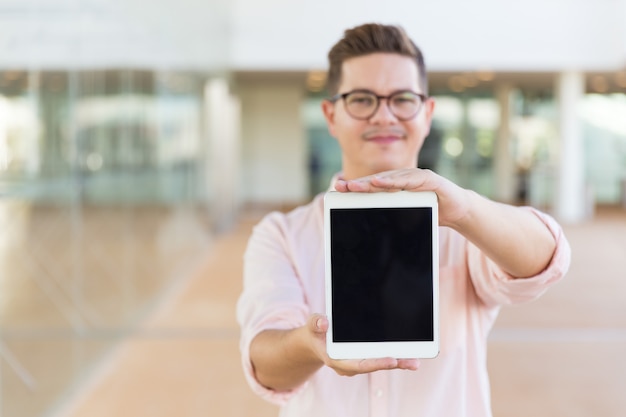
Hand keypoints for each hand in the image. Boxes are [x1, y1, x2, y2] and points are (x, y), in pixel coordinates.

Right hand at [305, 314, 419, 376]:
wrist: (315, 342)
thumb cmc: (315, 333)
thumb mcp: (312, 325)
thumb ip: (316, 323)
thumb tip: (324, 322)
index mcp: (336, 360)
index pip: (359, 364)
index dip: (376, 363)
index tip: (392, 360)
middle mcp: (349, 365)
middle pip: (373, 366)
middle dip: (393, 364)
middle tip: (411, 361)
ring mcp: (357, 362)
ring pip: (379, 364)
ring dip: (398, 363)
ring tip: (416, 362)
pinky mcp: (364, 358)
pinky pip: (380, 359)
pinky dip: (395, 358)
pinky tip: (410, 356)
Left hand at [334, 168, 471, 228]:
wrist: (458, 210)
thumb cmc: (431, 212)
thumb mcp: (407, 216)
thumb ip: (391, 218)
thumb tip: (369, 230)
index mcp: (396, 187)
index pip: (372, 186)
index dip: (355, 187)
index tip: (337, 189)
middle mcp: (404, 179)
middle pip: (378, 180)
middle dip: (359, 183)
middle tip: (342, 186)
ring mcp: (416, 177)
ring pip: (392, 178)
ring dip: (374, 181)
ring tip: (358, 185)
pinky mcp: (430, 179)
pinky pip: (411, 179)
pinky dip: (397, 181)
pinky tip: (383, 183)